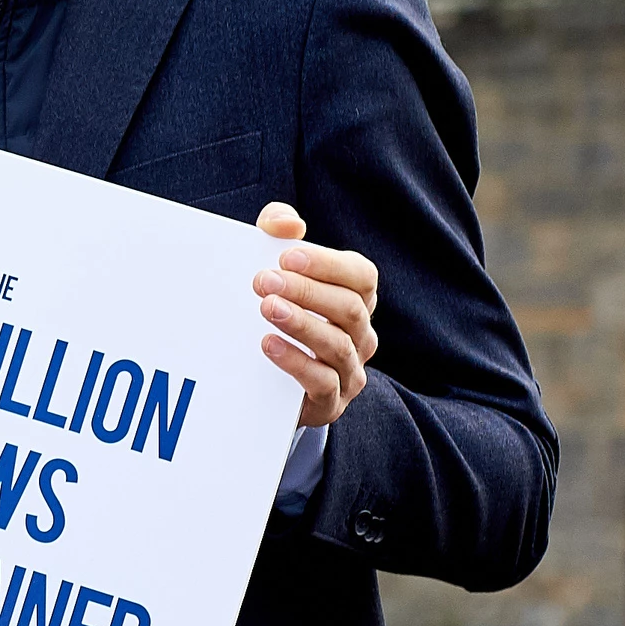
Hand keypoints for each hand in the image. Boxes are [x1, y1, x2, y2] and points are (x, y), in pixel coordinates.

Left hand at [253, 203, 378, 429]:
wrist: (263, 382)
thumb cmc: (276, 312)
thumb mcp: (277, 270)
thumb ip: (279, 233)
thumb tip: (284, 223)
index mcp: (356, 300)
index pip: (361, 276)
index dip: (328, 265)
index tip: (288, 255)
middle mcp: (361, 334)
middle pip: (349, 309)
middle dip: (306, 292)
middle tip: (263, 281)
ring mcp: (350, 370)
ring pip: (338, 345)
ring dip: (302, 324)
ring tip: (267, 308)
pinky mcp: (330, 402)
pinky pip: (323, 382)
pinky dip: (296, 362)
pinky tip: (268, 344)